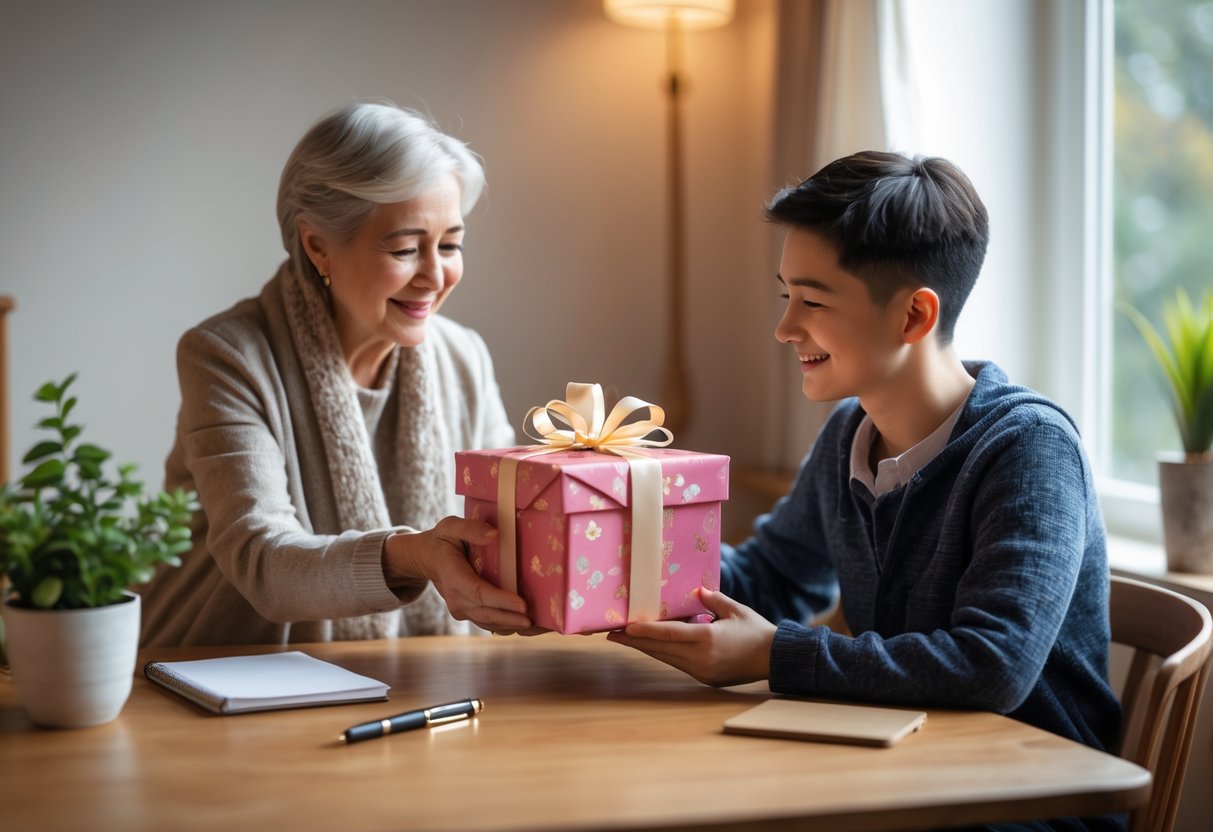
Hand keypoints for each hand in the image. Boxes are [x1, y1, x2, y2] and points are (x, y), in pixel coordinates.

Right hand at [384, 516, 531, 632]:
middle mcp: (456, 599)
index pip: (479, 593)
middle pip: (487, 613)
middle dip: (512, 618)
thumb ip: (471, 528)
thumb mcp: (451, 527)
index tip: (523, 605)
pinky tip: (529, 627)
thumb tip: (494, 535)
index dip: (501, 601)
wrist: (427, 559)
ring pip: (489, 623)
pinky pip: (490, 623)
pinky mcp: (469, 613)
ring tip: (539, 627)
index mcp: (453, 576)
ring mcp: (462, 609)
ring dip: (513, 626)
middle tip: (536, 621)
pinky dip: (509, 625)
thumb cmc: (443, 540)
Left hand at [606, 588, 775, 686]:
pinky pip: (678, 664)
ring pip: (667, 659)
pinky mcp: (705, 678)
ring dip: (647, 649)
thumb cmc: (756, 630)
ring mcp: (702, 671)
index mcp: (708, 639)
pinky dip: (664, 654)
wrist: (775, 659)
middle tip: (612, 633)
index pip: (668, 635)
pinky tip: (653, 646)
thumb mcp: (735, 609)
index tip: (625, 627)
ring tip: (626, 639)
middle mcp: (701, 658)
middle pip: (661, 649)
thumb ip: (712, 599)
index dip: (644, 631)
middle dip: (636, 642)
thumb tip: (696, 591)